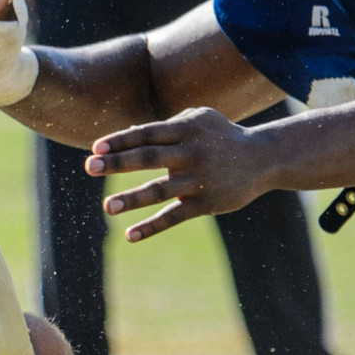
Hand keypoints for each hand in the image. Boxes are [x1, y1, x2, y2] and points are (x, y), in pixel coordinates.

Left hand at [86, 107, 275, 241]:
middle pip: (149, 158)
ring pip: (160, 190)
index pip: (147, 134)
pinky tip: (130, 235)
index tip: (95, 147)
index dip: (121, 140)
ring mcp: (199, 180)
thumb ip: (166, 125)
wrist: (264, 158)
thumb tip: (129, 132)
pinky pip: (175, 216)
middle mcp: (191, 153)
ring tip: (107, 207)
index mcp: (186, 130)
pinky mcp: (206, 204)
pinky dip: (152, 226)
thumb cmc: (223, 136)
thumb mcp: (200, 119)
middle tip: (89, 167)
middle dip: (117, 163)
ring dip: (132, 199)